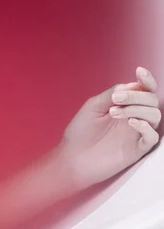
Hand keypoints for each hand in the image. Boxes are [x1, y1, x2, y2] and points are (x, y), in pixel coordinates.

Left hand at [60, 67, 160, 188]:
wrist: (72, 157)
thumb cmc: (80, 132)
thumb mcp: (93, 106)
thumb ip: (111, 94)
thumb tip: (131, 85)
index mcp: (126, 105)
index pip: (144, 90)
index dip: (146, 79)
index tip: (139, 71)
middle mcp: (135, 117)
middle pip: (152, 100)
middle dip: (136, 95)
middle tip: (115, 99)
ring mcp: (137, 133)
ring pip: (155, 115)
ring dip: (138, 109)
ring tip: (114, 112)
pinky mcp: (137, 149)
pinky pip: (153, 137)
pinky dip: (146, 127)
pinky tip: (132, 123)